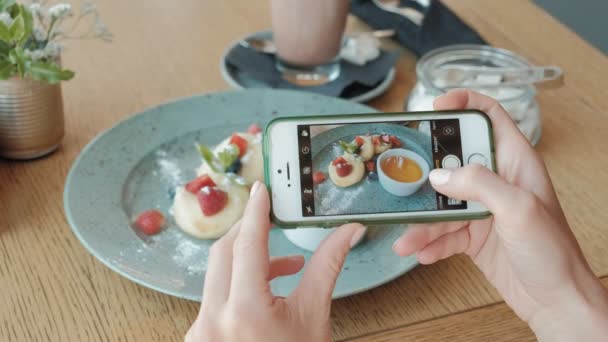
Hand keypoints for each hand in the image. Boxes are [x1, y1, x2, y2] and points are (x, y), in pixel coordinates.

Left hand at [186, 181, 365, 341]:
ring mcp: (200, 331)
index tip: (262, 189)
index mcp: (245, 314)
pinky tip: (266, 291)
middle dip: (249, 232)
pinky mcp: (198, 336)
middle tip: (273, 220)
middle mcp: (213, 320)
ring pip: (218, 274)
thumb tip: (347, 233)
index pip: (248, 245)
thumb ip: (327, 268)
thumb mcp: (315, 319)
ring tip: (286, 266)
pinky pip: (215, 296)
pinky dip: (239, 285)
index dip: (257, 212)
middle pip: (224, 252)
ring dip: (248, 261)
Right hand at [392, 90, 607, 340]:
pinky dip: (431, 243)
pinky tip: (422, 252)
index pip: (490, 117)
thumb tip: (440, 175)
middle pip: (454, 161)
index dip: (464, 104)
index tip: (436, 106)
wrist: (556, 302)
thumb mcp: (519, 210)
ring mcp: (484, 209)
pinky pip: (444, 233)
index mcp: (516, 162)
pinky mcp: (474, 236)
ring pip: (443, 204)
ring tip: (409, 237)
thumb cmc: (554, 253)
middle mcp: (497, 182)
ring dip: (423, 222)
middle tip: (405, 179)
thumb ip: (479, 185)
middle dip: (427, 172)